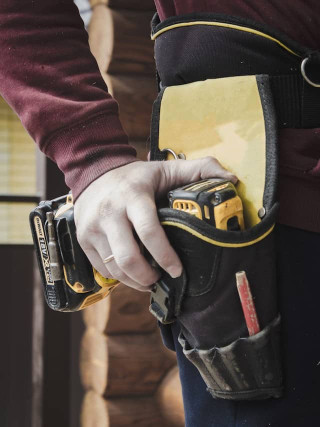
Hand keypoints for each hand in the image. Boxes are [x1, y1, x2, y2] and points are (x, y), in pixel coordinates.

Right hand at [74, 158, 236, 291]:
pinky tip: (132, 273)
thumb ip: (199, 169)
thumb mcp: (165, 168)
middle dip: (148, 277)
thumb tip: (230, 180)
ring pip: (115, 269)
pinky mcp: (83, 240)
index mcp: (133, 196)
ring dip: (135, 281)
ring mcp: (92, 228)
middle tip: (162, 279)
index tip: (178, 271)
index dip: (166, 256)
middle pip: (128, 258)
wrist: (93, 172)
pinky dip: (120, 277)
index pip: (149, 232)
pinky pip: (103, 269)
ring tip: (150, 279)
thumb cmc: (135, 176)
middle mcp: (109, 213)